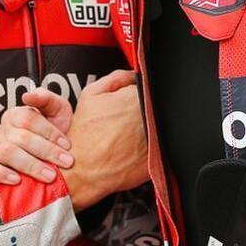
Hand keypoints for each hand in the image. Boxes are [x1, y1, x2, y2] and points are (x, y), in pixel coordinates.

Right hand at [0, 70, 148, 210]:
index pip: (29, 118)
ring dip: (30, 165)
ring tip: (50, 175)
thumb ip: (48, 99)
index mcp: (18, 113)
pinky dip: (1, 174)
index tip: (68, 144)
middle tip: (66, 162)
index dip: (50, 132)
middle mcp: (4, 129)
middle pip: (20, 137)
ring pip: (7, 152)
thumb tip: (28, 94)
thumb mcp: (58, 112)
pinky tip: (18, 180)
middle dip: (47, 151)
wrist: (55, 159)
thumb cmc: (57, 133)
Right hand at [63, 70, 148, 210]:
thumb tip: (133, 75)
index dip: (136, 94)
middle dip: (143, 108)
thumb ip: (116, 78)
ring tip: (127, 134)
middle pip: (155, 104)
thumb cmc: (85, 135)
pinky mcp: (159, 156)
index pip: (147, 87)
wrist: (84, 170)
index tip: (128, 102)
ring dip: (149, 124)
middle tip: (125, 119)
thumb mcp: (90, 94)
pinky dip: (152, 142)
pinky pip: (161, 143)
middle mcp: (149, 116)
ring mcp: (156, 136)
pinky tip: (134, 147)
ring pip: (160, 123)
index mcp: (135, 98)